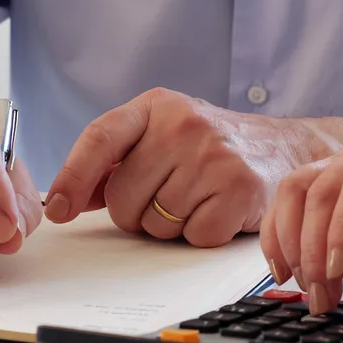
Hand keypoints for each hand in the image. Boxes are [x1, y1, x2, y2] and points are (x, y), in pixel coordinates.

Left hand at [44, 89, 342, 245]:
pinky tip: (219, 210)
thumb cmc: (212, 146)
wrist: (284, 147)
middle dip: (137, 211)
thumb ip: (116, 161)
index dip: (72, 177)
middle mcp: (185, 124)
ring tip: (198, 199)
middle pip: (123, 197)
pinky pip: (193, 237)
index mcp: (157, 106)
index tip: (59, 210)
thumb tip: (66, 199)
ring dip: (172, 225)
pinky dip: (203, 234)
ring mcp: (214, 155)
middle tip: (169, 196)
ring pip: (156, 224)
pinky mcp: (239, 188)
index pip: (101, 137)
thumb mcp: (163, 135)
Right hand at [259, 126, 342, 311]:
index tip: (340, 268)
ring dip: (293, 243)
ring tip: (309, 287)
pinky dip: (279, 235)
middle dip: (316, 246)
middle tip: (322, 294)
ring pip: (297, 189)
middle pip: (326, 186)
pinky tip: (286, 270)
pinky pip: (287, 200)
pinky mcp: (324, 181)